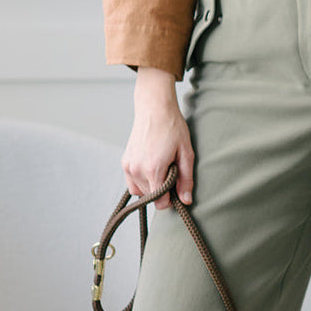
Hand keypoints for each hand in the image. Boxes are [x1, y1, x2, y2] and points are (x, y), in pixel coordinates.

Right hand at [122, 67, 194, 208]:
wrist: (154, 108)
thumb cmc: (172, 128)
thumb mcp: (186, 154)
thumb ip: (186, 180)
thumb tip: (186, 201)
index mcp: (153, 169)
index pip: (160, 203)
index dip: (171, 199)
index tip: (176, 187)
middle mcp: (137, 170)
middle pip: (151, 198)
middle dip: (162, 190)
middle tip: (170, 171)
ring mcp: (129, 166)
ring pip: (141, 192)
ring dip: (152, 186)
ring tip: (161, 168)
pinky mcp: (125, 162)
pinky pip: (133, 184)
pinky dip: (142, 182)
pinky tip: (151, 169)